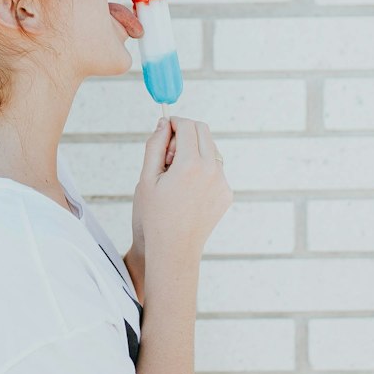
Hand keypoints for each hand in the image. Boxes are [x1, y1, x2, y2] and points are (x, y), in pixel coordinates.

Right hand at [132, 114, 232, 262]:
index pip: (187, 125)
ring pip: (211, 150)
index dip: (174, 123)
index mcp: (190, 164)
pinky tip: (186, 191)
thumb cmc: (154, 216)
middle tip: (168, 155)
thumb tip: (164, 123)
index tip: (164, 131)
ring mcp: (222, 183)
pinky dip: (202, 170)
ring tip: (175, 177)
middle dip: (185, 133)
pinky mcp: (226, 194)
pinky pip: (216, 170)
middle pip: (203, 131)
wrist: (173, 250)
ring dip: (194, 152)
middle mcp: (212, 170)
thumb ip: (155, 145)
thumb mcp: (146, 178)